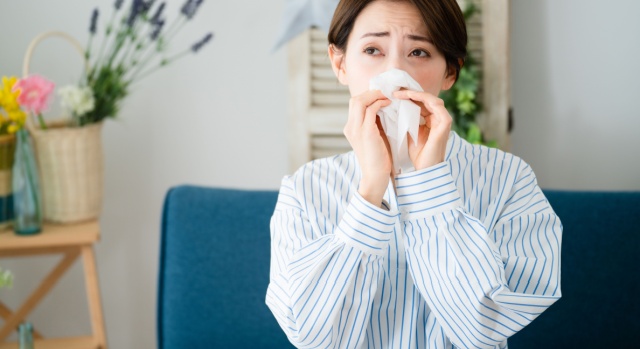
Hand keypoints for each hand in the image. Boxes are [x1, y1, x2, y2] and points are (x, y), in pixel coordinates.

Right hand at [344, 90, 392, 206]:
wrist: (375, 176)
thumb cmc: (378, 159)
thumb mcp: (372, 138)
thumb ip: (374, 124)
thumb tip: (383, 108)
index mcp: (350, 128)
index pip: (354, 104)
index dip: (367, 96)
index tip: (381, 96)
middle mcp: (350, 127)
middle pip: (355, 100)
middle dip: (371, 93)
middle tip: (385, 93)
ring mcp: (356, 130)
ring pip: (361, 101)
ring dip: (375, 95)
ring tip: (388, 96)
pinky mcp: (366, 133)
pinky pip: (371, 110)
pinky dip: (380, 103)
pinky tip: (389, 104)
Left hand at [393, 90, 451, 170]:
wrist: (424, 168)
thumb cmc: (417, 153)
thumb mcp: (409, 132)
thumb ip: (406, 119)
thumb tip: (393, 105)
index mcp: (432, 120)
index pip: (421, 103)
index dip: (408, 97)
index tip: (393, 95)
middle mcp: (439, 118)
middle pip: (426, 99)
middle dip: (410, 93)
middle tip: (395, 92)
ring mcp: (444, 120)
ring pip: (431, 99)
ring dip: (415, 94)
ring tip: (400, 93)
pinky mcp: (445, 123)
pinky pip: (435, 105)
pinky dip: (423, 99)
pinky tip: (410, 97)